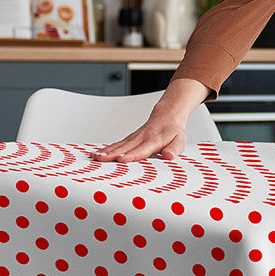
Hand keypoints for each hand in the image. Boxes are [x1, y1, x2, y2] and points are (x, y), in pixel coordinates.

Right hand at [90, 78, 209, 162]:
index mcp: (154, 141)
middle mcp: (141, 138)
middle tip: (100, 159)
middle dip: (112, 154)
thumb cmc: (173, 131)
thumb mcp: (179, 140)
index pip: (141, 149)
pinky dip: (107, 148)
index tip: (121, 159)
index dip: (131, 155)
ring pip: (118, 145)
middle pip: (125, 147)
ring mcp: (134, 138)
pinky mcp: (130, 138)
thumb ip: (174, 149)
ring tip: (95, 157)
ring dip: (106, 151)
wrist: (167, 116)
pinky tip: (97, 154)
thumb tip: (170, 156)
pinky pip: (117, 144)